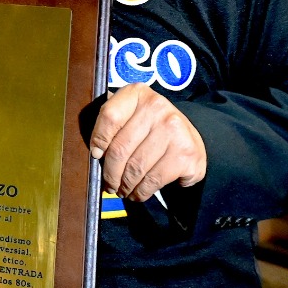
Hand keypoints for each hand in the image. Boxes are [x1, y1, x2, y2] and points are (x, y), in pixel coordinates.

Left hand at [88, 85, 206, 201]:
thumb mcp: (133, 116)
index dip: (99, 139)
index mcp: (138, 94)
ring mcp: (174, 130)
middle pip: (120, 148)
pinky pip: (152, 180)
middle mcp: (158, 108)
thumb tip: (96, 153)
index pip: (110, 116)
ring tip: (122, 190)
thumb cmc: (152, 129)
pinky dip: (141, 192)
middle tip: (108, 184)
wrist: (191, 140)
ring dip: (124, 185)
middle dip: (110, 173)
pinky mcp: (185, 154)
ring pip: (135, 167)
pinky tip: (137, 193)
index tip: (96, 155)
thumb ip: (114, 126)